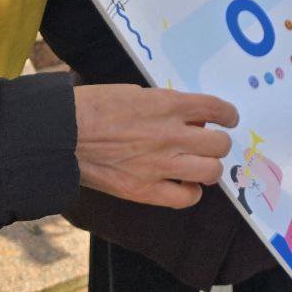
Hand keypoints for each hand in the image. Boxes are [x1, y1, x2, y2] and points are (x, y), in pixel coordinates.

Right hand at [74, 85, 237, 208]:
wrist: (62, 135)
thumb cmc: (94, 106)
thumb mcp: (136, 93)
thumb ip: (165, 105)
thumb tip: (187, 118)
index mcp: (168, 104)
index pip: (216, 108)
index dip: (228, 115)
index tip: (229, 119)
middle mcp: (170, 134)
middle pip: (219, 144)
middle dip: (218, 143)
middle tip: (208, 144)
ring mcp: (159, 164)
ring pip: (211, 171)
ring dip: (209, 168)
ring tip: (200, 166)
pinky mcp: (145, 190)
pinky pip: (185, 198)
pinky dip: (190, 193)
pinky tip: (183, 185)